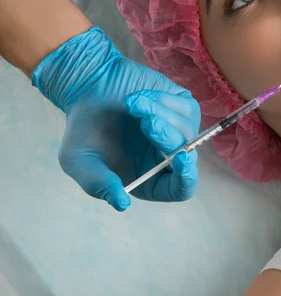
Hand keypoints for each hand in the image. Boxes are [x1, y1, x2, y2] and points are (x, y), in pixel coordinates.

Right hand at [32, 28, 199, 210]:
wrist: (86, 91)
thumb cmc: (83, 130)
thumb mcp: (79, 161)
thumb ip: (98, 183)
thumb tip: (121, 204)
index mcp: (150, 180)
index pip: (181, 189)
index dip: (185, 179)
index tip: (179, 159)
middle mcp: (168, 158)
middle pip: (187, 157)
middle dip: (168, 139)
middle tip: (146, 122)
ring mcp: (179, 132)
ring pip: (187, 130)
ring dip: (158, 114)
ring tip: (130, 104)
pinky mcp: (182, 108)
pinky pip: (185, 107)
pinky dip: (161, 100)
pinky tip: (138, 98)